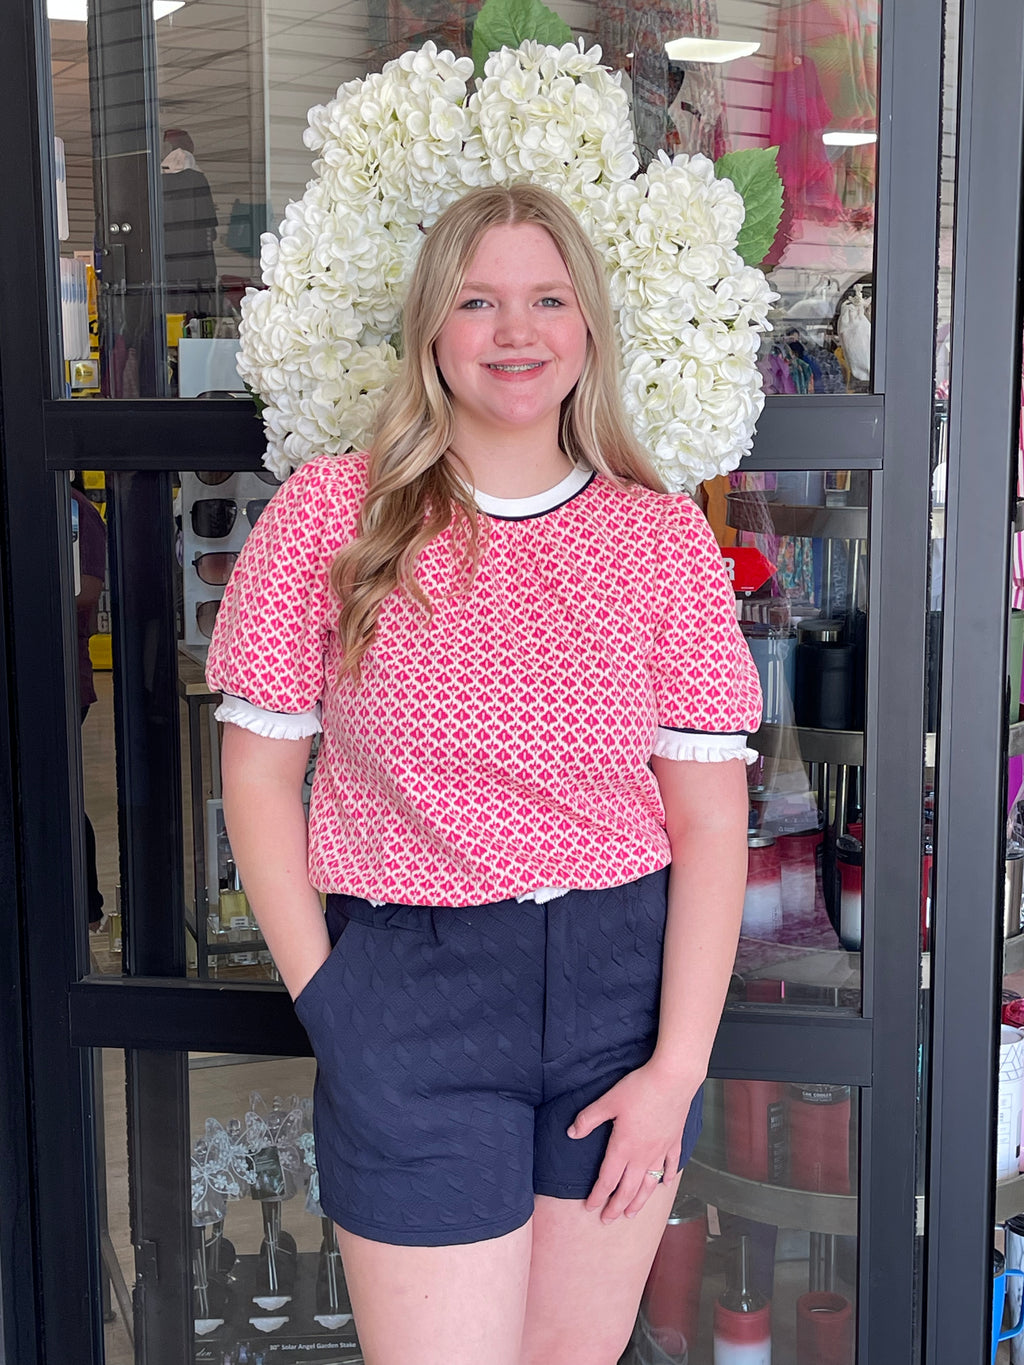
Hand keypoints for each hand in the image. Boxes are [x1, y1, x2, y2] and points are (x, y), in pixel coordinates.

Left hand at [567, 1061, 699, 1222]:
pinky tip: (664, 1184)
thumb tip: (571, 1133)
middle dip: (617, 1206)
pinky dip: (666, 1177)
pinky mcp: (674, 1141)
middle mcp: (643, 1155)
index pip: (608, 1179)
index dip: (598, 1195)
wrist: (673, 1079)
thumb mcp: (608, 1101)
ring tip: (632, 1213)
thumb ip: (588, 1119)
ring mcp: (661, 1150)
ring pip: (649, 1184)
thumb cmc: (640, 1088)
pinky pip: (670, 1165)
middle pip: (628, 1188)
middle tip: (609, 1219)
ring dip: (639, 1201)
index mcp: (624, 1147)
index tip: (590, 1207)